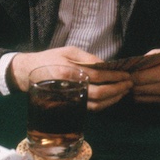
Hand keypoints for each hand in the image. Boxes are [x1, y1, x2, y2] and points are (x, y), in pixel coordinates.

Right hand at [9, 46, 132, 110]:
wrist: (29, 72)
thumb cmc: (51, 58)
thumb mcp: (69, 51)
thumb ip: (89, 58)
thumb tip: (108, 66)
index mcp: (69, 71)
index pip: (98, 76)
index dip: (115, 77)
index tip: (126, 74)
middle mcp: (70, 88)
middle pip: (100, 94)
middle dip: (118, 89)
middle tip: (130, 83)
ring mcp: (70, 99)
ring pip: (97, 105)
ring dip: (114, 99)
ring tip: (124, 90)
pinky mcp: (70, 105)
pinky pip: (90, 108)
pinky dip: (105, 104)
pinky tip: (113, 97)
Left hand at [130, 47, 159, 102]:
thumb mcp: (158, 54)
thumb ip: (143, 62)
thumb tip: (126, 70)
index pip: (140, 78)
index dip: (129, 75)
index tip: (123, 72)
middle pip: (138, 89)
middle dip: (130, 83)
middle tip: (125, 77)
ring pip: (140, 97)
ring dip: (134, 90)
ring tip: (133, 81)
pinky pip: (146, 100)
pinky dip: (140, 94)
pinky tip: (141, 86)